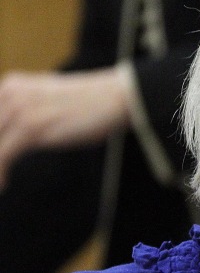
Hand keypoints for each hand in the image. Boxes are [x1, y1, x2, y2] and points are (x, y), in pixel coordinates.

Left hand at [0, 68, 130, 189]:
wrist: (116, 98)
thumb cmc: (91, 105)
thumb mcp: (51, 103)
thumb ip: (30, 111)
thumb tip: (21, 136)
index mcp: (11, 87)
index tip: (1, 160)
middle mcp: (9, 94)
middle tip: (0, 172)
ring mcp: (19, 110)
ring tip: (1, 183)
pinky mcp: (31, 127)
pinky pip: (2, 156)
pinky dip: (0, 173)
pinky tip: (3, 185)